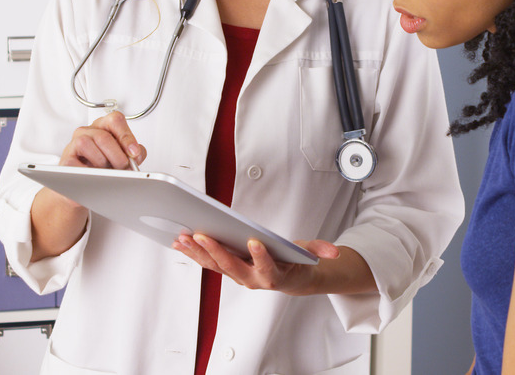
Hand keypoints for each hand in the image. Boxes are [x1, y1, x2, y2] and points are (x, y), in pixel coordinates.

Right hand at [59, 110, 146, 169]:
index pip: (115, 120)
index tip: (134, 152)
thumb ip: (133, 155)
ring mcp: (74, 142)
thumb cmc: (104, 166)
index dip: (126, 136)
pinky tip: (94, 175)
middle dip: (117, 155)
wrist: (84, 183)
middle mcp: (88, 131)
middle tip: (123, 167)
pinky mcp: (66, 158)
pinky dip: (87, 170)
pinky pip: (74, 161)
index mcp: (104, 126)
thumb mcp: (123, 157)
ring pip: (86, 143)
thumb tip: (135, 157)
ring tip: (106, 171)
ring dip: (101, 161)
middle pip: (103, 136)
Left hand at [172, 234, 339, 294]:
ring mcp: (238, 275)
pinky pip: (208, 263)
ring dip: (199, 252)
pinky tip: (181, 240)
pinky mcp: (227, 269)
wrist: (289, 279)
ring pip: (216, 266)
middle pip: (233, 266)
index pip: (267, 267)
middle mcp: (252, 278)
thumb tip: (334, 252)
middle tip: (203, 235)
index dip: (261, 256)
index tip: (255, 242)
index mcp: (274, 274)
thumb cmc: (296, 262)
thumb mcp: (311, 253)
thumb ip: (320, 251)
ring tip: (184, 236)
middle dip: (217, 251)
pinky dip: (194, 253)